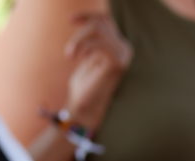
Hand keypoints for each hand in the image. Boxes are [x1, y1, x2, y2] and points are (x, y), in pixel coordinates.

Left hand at [63, 13, 131, 130]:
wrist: (84, 111)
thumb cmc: (83, 88)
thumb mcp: (86, 58)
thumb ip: (91, 41)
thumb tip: (90, 23)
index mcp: (119, 48)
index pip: (107, 21)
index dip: (89, 16)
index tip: (71, 20)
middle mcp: (125, 49)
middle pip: (101, 23)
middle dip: (81, 33)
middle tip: (69, 53)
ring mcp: (124, 55)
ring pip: (98, 29)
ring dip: (79, 41)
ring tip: (69, 56)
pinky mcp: (118, 62)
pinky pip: (98, 42)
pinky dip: (82, 46)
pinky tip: (75, 58)